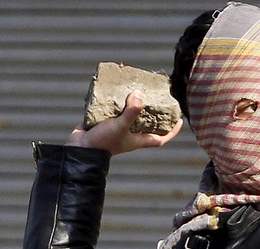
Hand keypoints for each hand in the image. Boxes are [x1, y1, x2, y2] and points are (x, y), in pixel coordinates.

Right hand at [65, 91, 182, 154]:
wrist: (79, 149)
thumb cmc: (103, 142)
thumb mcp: (120, 126)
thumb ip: (132, 112)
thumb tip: (139, 94)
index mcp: (137, 139)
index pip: (161, 138)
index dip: (171, 131)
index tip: (180, 120)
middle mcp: (129, 134)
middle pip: (147, 124)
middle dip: (154, 112)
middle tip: (160, 98)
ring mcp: (117, 129)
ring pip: (130, 115)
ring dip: (134, 104)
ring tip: (138, 89)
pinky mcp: (105, 123)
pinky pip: (114, 110)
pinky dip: (116, 101)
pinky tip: (117, 89)